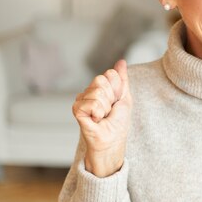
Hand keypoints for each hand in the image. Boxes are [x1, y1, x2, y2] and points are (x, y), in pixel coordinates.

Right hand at [72, 59, 132, 176]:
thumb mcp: (125, 97)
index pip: (110, 74)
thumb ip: (122, 79)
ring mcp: (81, 100)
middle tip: (109, 109)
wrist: (112, 140)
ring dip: (105, 107)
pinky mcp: (76, 110)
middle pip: (101, 79)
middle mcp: (89, 91)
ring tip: (103, 116)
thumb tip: (121, 61)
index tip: (117, 100)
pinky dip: (98, 112)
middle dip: (111, 96)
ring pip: (97, 91)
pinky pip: (91, 103)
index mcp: (101, 87)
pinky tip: (96, 119)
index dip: (118, 88)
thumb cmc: (118, 122)